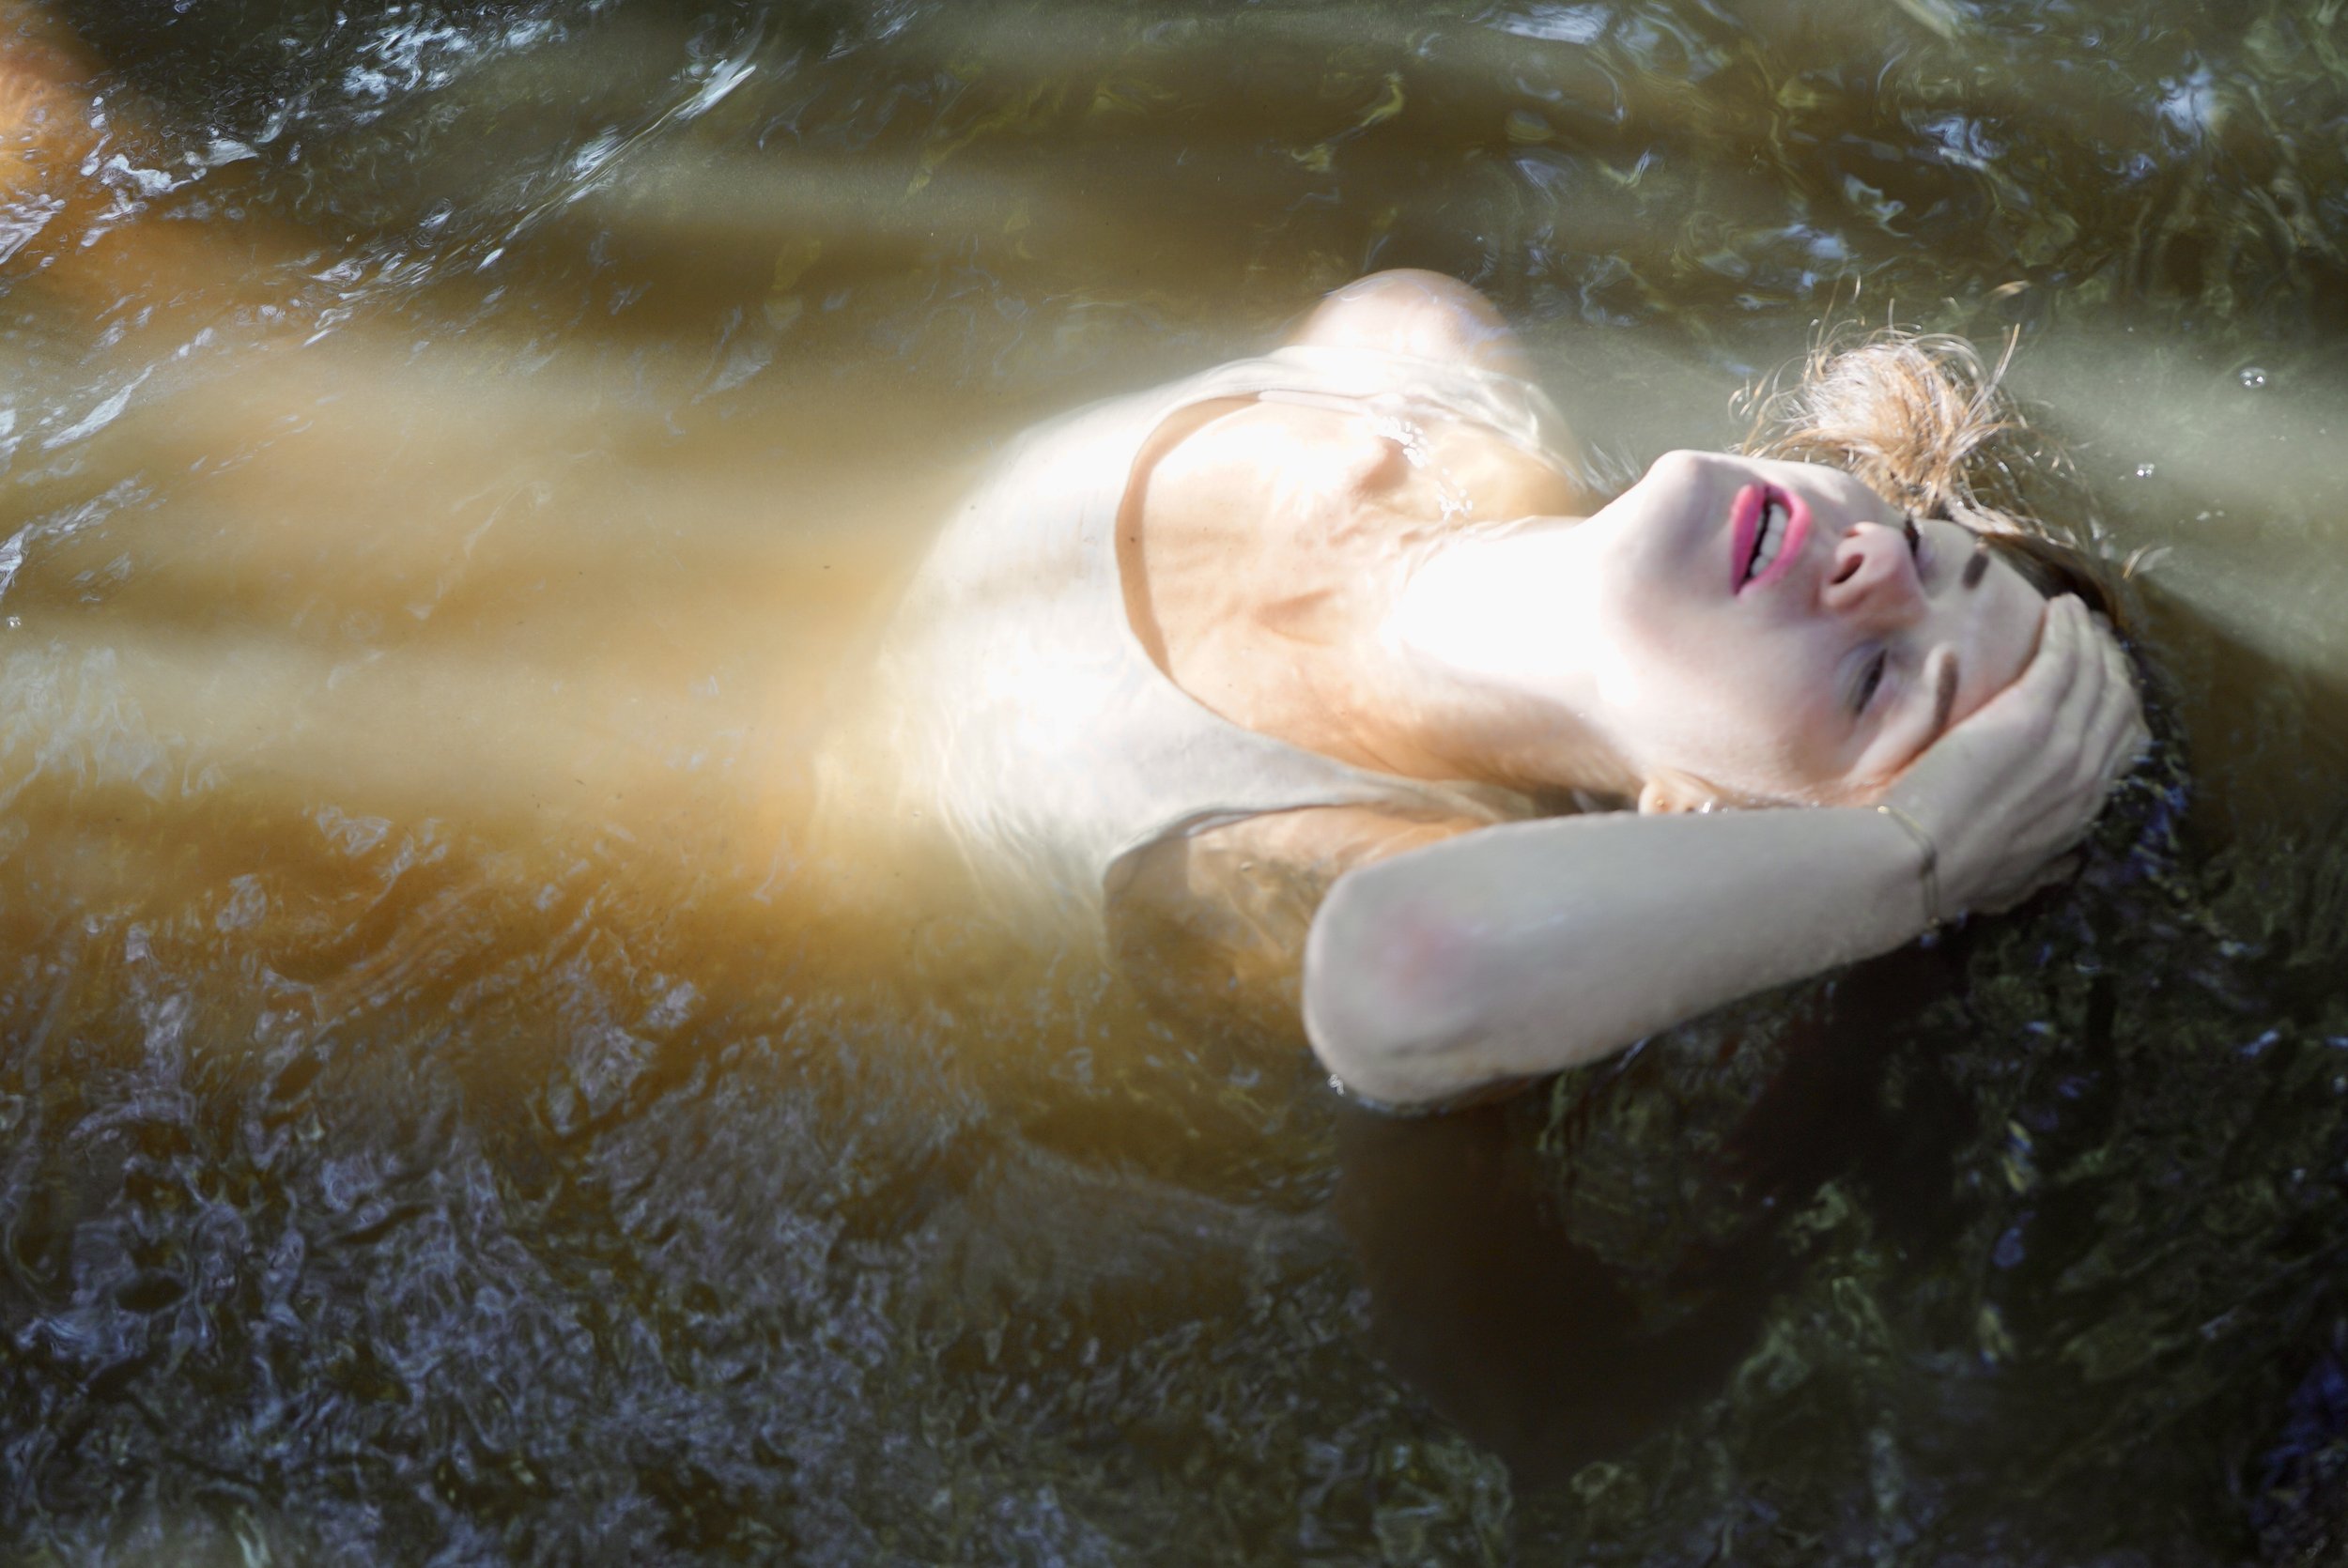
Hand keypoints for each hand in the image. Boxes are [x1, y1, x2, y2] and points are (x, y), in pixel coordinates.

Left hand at [1884, 595, 2148, 917]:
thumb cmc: (1941, 872)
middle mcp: (2086, 775)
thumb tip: (2058, 869)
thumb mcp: (2009, 879)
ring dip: (2088, 637)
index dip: (2114, 706)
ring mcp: (2064, 743)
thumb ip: (2037, 868)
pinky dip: (2068, 629)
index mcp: (2080, 813)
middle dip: (2110, 664)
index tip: (2100, 681)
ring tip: (2072, 614)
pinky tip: (2059, 609)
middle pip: (2118, 704)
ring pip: (2095, 674)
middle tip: (2092, 637)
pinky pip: (2065, 657)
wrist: (1915, 862)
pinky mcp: (2032, 715)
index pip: (2118, 747)